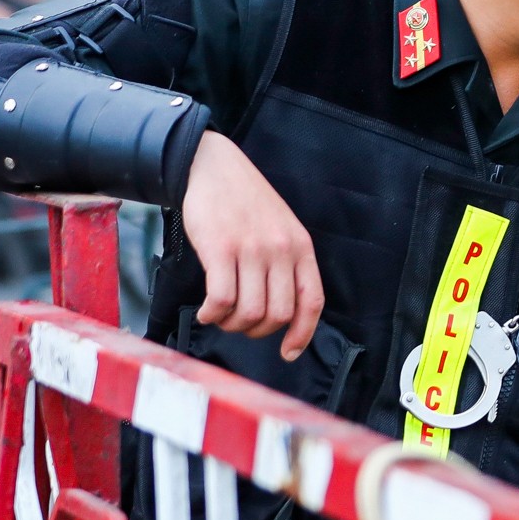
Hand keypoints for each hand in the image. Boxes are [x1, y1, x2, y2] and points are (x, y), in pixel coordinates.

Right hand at [182, 132, 324, 360]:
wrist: (212, 167)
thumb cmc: (245, 202)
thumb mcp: (281, 229)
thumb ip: (286, 264)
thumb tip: (281, 312)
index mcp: (301, 248)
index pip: (311, 302)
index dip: (302, 334)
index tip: (288, 352)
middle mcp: (281, 250)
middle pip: (278, 315)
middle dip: (256, 331)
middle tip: (239, 324)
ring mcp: (252, 250)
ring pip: (249, 312)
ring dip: (231, 325)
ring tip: (220, 316)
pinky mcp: (220, 249)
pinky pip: (222, 300)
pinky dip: (212, 314)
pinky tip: (206, 311)